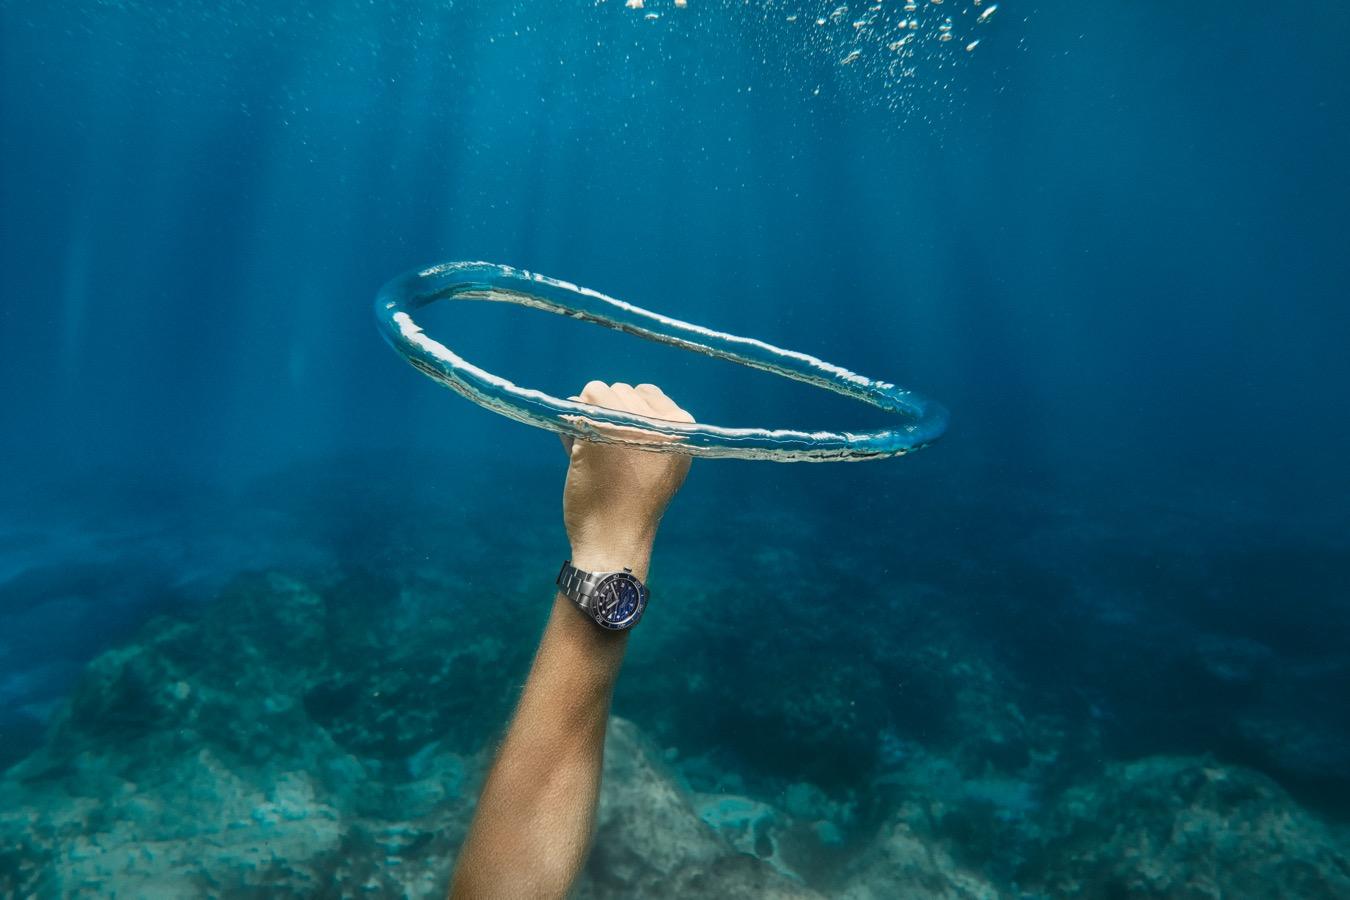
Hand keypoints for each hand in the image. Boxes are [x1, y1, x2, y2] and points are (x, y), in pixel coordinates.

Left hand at [561, 381, 693, 575]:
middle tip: (607, 454)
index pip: (648, 394)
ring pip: (597, 391)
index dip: (629, 413)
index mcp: (682, 429)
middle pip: (621, 390)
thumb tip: (598, 396)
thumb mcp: (658, 464)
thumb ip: (644, 429)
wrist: (616, 540)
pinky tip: (578, 453)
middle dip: (607, 415)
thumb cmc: (632, 505)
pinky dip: (571, 423)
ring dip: (587, 416)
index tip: (624, 442)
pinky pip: (578, 405)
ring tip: (594, 454)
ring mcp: (629, 424)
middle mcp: (660, 422)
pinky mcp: (598, 431)